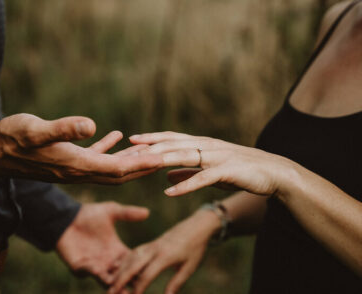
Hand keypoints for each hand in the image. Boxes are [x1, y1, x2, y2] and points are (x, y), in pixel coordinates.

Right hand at [0, 114, 162, 183]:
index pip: (117, 169)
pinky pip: (94, 157)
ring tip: (147, 151)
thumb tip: (92, 125)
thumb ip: (63, 129)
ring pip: (108, 167)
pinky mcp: (66, 160)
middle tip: (164, 158)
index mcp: (76, 164)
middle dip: (142, 167)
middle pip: (118, 173)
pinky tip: (117, 137)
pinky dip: (109, 150)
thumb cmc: (13, 139)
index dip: (141, 165)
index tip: (163, 159)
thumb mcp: (36, 130)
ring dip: (129, 161)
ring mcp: (72, 167)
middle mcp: (77, 170)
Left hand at [56, 202, 149, 285]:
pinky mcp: (79, 266)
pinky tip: (98, 270)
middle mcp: (107, 261)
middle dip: (130, 282)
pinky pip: (88, 272)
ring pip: (106, 279)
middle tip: (139, 288)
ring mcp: (94, 265)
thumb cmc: (89, 214)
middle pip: (122, 275)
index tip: (151, 269)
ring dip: (114, 284)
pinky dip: (93, 272)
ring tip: (122, 289)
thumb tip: (147, 212)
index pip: (132, 261)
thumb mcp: (111, 211)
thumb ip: (128, 213)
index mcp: (117, 250)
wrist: (67, 217)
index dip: (140, 265)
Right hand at [109, 209, 220, 293]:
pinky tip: (117, 268)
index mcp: (165, 256)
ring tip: (110, 283)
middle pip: (133, 265)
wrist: (197, 226)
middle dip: (120, 279)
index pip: (147, 275)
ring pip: (130, 257)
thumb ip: (177, 283)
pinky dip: (124, 261)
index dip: (138, 288)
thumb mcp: (189, 267)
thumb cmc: (196, 248)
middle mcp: (155, 249)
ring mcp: (151, 245)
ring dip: (119, 270)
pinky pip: (134, 252)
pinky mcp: (151, 244)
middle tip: (110, 292)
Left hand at [129, 131, 296, 196]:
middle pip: (173, 144)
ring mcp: (217, 157)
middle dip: (149, 148)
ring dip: (161, 159)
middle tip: (127, 152)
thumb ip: (187, 171)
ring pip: (185, 156)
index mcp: (202, 144)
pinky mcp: (227, 171)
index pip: (172, 138)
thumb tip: (165, 174)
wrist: (274, 172)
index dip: (152, 138)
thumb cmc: (240, 170)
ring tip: (141, 163)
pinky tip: (169, 192)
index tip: (131, 141)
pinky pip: (202, 178)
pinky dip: (185, 184)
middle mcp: (207, 146)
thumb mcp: (209, 170)